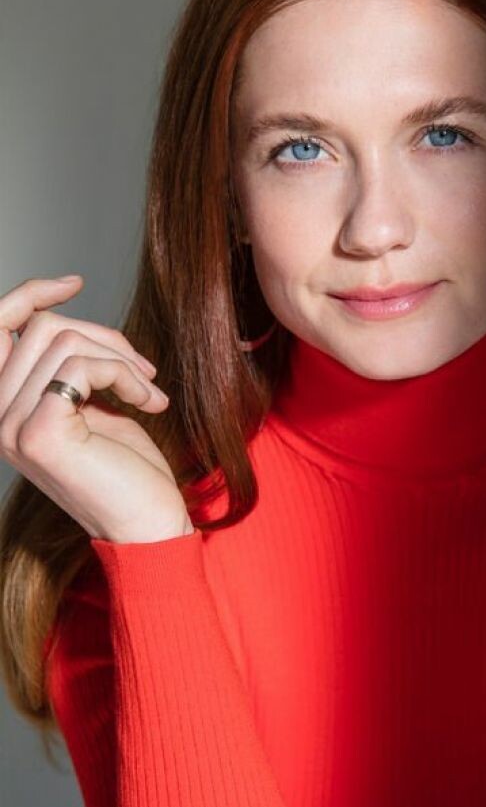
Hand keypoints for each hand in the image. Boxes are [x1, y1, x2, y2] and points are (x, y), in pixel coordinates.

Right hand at [0, 275, 194, 542]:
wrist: (148, 523)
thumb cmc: (126, 467)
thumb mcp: (89, 403)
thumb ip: (66, 365)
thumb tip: (62, 313)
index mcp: (1, 406)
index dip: (29, 294)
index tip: (74, 283)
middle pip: (40, 327)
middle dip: (104, 336)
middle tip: (144, 370)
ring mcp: (9, 426)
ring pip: (64, 342)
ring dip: (121, 358)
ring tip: (148, 389)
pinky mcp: (40, 433)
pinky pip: (83, 366)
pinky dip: (126, 375)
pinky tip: (150, 402)